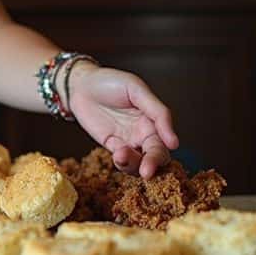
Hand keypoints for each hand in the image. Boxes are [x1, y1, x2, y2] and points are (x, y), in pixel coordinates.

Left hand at [66, 62, 178, 178]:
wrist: (81, 84)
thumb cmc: (111, 82)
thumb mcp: (137, 90)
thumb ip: (157, 112)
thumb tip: (174, 142)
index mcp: (154, 120)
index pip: (164, 143)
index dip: (164, 150)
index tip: (166, 153)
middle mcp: (143, 134)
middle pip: (154, 156)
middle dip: (152, 165)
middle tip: (146, 172)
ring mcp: (127, 141)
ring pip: (138, 163)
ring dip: (133, 166)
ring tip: (122, 156)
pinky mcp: (112, 145)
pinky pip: (121, 160)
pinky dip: (121, 161)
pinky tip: (118, 154)